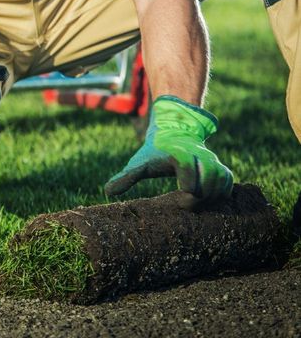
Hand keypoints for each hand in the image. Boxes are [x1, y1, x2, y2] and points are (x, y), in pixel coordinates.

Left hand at [105, 96, 233, 199]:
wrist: (172, 133)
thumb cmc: (153, 152)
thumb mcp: (139, 163)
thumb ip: (126, 177)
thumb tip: (107, 192)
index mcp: (178, 155)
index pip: (188, 171)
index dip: (187, 190)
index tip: (179, 201)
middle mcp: (198, 156)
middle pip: (208, 181)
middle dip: (199, 197)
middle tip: (186, 204)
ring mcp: (210, 160)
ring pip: (221, 180)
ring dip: (212, 196)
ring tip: (198, 204)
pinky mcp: (218, 166)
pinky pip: (229, 180)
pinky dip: (223, 192)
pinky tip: (209, 201)